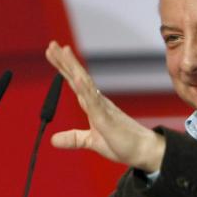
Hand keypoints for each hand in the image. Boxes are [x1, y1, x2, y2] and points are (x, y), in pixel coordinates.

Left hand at [45, 41, 164, 171]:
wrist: (144, 152)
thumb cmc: (122, 144)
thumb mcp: (91, 141)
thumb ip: (74, 138)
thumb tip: (53, 140)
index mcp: (93, 105)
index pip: (75, 83)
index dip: (63, 68)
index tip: (52, 53)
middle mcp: (98, 102)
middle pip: (78, 77)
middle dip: (64, 61)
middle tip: (52, 45)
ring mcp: (102, 108)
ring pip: (85, 84)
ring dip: (74, 67)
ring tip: (63, 51)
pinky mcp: (106, 118)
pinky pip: (94, 102)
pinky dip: (85, 89)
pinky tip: (77, 78)